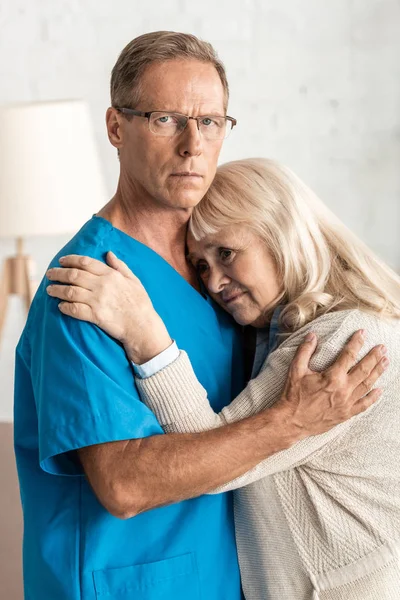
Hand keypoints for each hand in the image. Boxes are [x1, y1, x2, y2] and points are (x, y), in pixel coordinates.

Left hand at [46, 252, 171, 362]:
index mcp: (111, 275)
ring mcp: (97, 301)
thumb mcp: (134, 280)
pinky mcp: (95, 316)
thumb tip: (109, 253)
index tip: (62, 261)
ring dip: (56, 290)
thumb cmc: (141, 304)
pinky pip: (74, 309)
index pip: (85, 262)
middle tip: (50, 274)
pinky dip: (64, 307)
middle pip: (73, 275)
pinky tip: (60, 306)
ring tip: (49, 290)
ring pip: (70, 292)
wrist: (143, 326)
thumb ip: (120, 266)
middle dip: (58, 273)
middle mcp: (102, 285)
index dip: (70, 260)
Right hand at [274, 330, 387, 437]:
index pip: (348, 355)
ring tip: (385, 362)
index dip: (356, 342)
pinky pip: (364, 405)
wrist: (292, 421)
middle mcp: (343, 389)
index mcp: (332, 377)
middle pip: (363, 369)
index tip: (362, 333)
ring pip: (367, 385)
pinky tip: (380, 390)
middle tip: (382, 348)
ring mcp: (346, 403)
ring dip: (377, 372)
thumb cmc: (293, 395)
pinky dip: (373, 398)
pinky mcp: (346, 414)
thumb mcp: (295, 370)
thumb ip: (304, 351)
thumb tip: (312, 335)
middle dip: (374, 357)